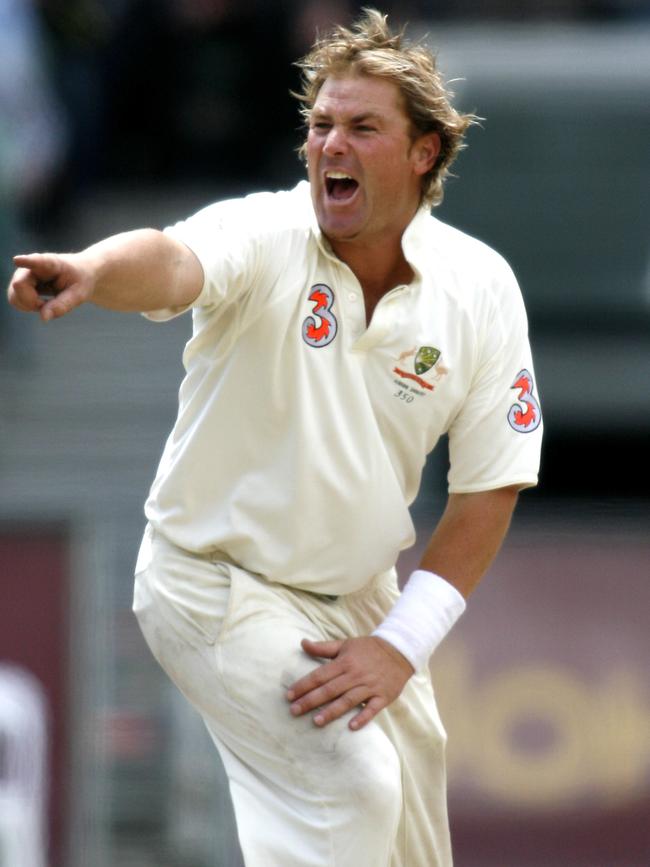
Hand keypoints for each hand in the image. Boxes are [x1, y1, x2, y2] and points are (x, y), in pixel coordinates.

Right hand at [7, 253, 92, 320]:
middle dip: (32, 302)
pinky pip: (15, 300)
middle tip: (48, 304)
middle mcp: (32, 266)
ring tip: (46, 302)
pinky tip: (41, 303)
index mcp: (51, 264)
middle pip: (19, 286)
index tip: (18, 260)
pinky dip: (28, 307)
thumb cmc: (80, 281)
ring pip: (14, 296)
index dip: (26, 261)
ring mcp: (23, 274)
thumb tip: (44, 318)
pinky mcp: (20, 283)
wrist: (79, 274)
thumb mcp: (79, 294)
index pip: (37, 261)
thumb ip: (62, 305)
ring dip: (29, 306)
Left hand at [286, 636, 413, 730]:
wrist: (399, 650)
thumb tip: (302, 643)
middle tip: (294, 711)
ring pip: (348, 700)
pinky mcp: (383, 696)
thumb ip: (323, 647)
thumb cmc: (368, 649)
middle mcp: (355, 675)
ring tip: (316, 721)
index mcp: (344, 662)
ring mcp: (370, 686)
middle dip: (311, 701)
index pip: (319, 675)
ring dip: (332, 711)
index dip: (303, 685)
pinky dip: (363, 717)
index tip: (289, 695)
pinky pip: (372, 709)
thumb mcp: (345, 644)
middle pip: (330, 690)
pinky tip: (351, 726)